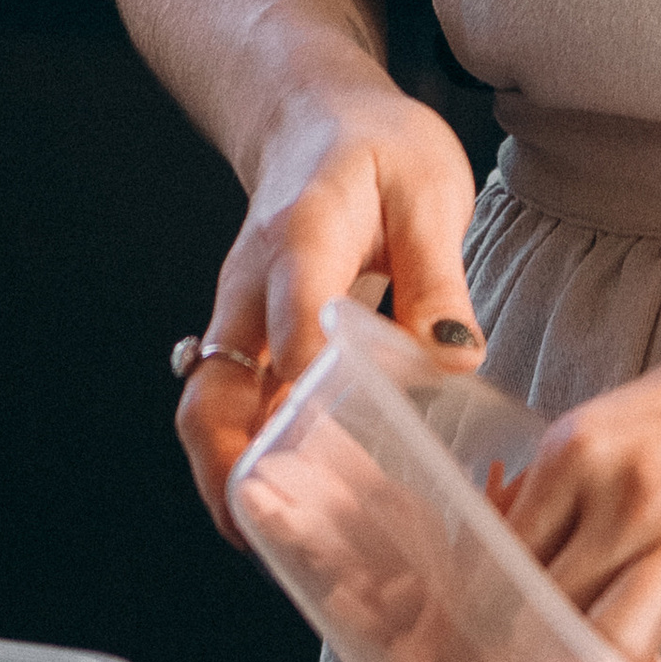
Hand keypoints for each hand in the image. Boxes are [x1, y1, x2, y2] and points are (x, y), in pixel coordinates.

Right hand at [177, 85, 479, 536]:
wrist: (313, 114)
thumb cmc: (376, 148)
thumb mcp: (427, 188)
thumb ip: (437, 272)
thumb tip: (452, 357)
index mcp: (300, 238)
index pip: (292, 321)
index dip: (306, 388)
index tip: (327, 450)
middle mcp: (250, 286)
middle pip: (212, 388)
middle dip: (226, 466)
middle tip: (263, 534)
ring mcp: (238, 315)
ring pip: (208, 408)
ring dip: (230, 476)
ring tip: (276, 547)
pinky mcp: (246, 336)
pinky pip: (234, 405)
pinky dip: (248, 458)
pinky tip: (291, 507)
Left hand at [500, 291, 660, 661]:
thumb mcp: (624, 421)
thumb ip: (565, 489)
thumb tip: (501, 563)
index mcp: (577, 449)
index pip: (498, 561)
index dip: (490, 621)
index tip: (490, 658)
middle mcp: (625, 487)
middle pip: (545, 612)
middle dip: (545, 660)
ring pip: (609, 644)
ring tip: (638, 660)